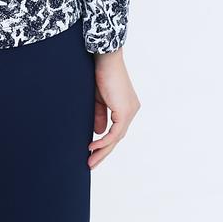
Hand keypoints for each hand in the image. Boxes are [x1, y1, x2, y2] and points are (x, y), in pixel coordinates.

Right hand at [88, 47, 139, 168]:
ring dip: (102, 150)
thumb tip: (98, 133)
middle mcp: (132, 110)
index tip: (92, 151)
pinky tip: (92, 146)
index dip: (105, 142)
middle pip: (118, 137)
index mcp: (126, 106)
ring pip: (116, 138)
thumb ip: (100, 115)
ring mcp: (130, 111)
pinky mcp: (125, 111)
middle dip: (103, 152)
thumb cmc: (100, 73)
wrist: (105, 58)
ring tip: (90, 160)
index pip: (116, 130)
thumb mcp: (98, 99)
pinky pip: (114, 133)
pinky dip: (103, 141)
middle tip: (91, 163)